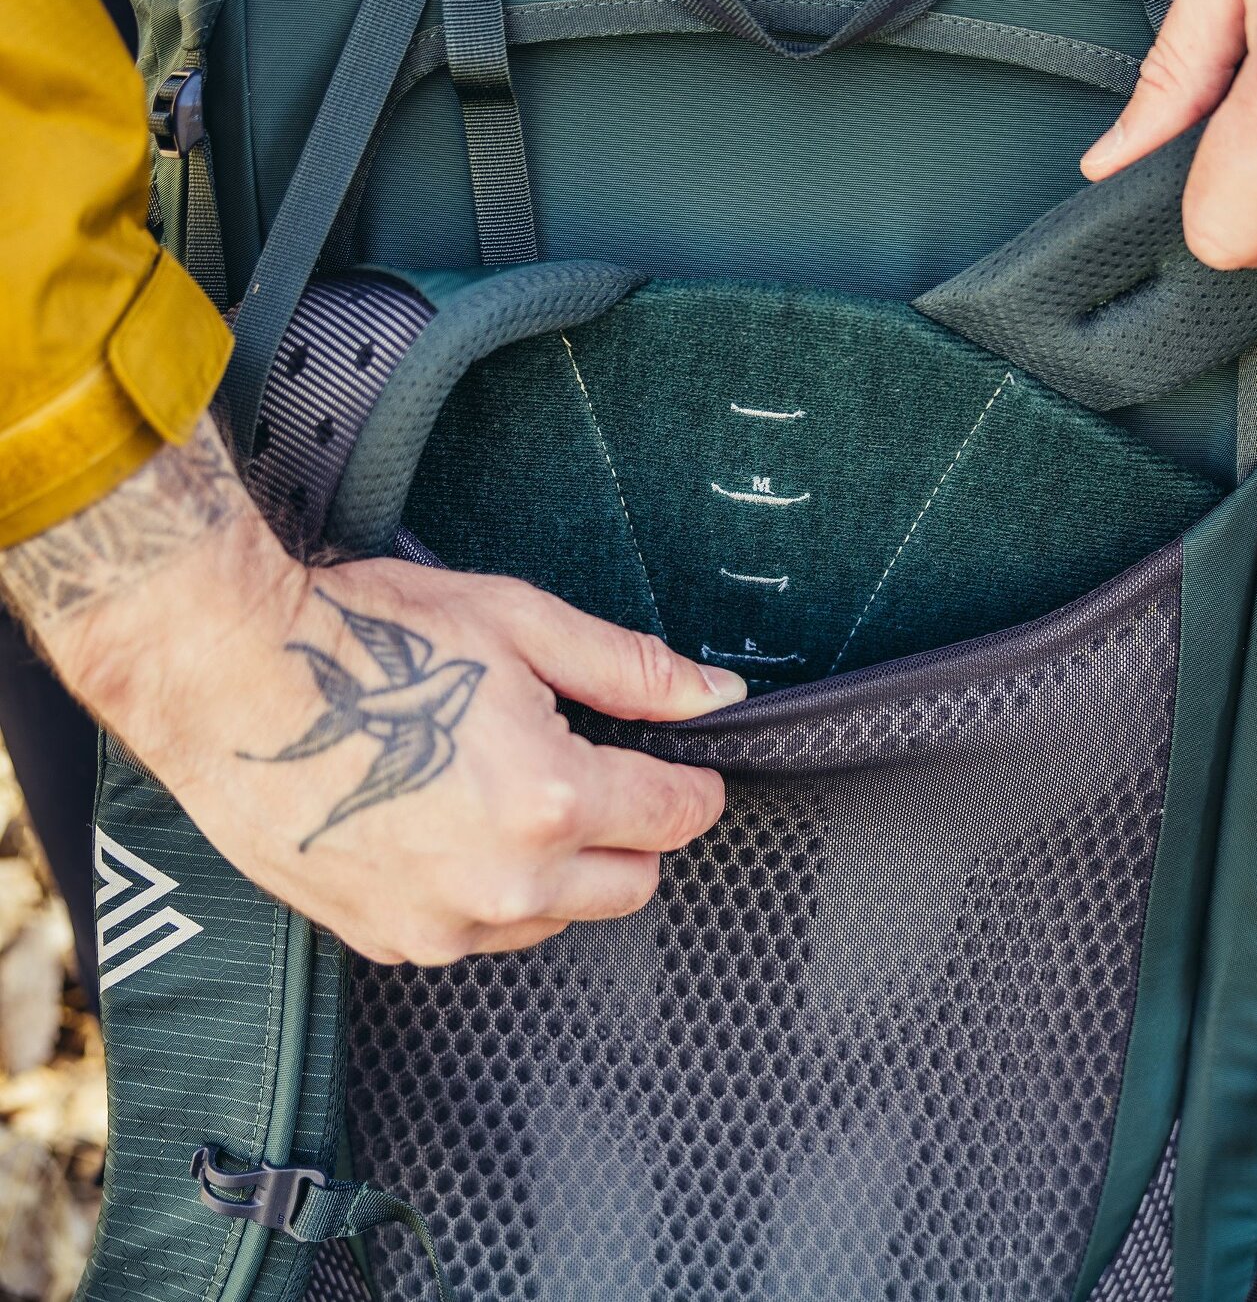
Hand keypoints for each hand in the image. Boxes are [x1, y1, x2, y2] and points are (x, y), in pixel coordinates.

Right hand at [22, 425, 743, 965]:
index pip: (678, 816)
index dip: (690, 783)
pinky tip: (449, 825)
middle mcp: (505, 885)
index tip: (678, 764)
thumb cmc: (372, 638)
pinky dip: (490, 893)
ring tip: (500, 789)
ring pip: (559, 917)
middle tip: (584, 767)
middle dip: (630, 828)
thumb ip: (634, 671)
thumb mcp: (522, 625)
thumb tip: (716, 695)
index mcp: (551, 801)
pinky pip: (482, 934)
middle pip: (632, 883)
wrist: (230, 674)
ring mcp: (444, 923)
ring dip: (561, 867)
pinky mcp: (391, 939)